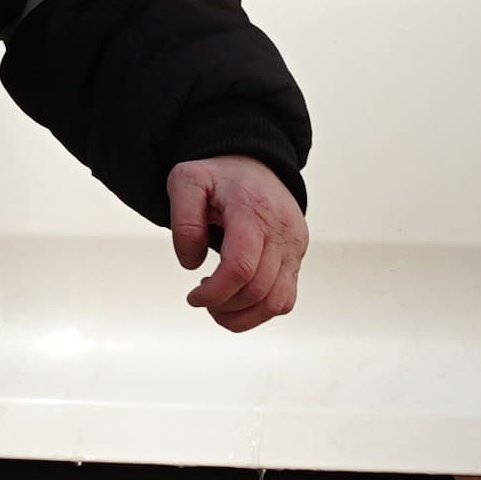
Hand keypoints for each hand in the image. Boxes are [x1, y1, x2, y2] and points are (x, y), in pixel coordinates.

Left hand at [166, 156, 307, 328]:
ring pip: (276, 302)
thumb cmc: (220, 177)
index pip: (240, 267)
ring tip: (219, 304)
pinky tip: (238, 298)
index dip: (215, 293)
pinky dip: (261, 311)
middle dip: (224, 306)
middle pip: (257, 290)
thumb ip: (183, 221)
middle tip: (202, 298)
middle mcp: (282, 230)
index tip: (193, 297)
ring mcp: (294, 246)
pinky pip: (286, 299)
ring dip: (243, 316)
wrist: (255, 163)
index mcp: (253, 211)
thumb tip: (192, 263)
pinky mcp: (297, 257)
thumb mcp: (187, 182)